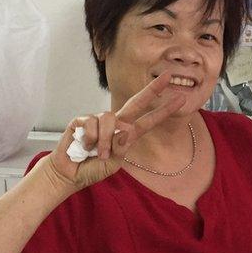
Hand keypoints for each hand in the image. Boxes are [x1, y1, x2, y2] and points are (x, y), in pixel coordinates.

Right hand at [42, 72, 184, 192]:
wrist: (71, 175)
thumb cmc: (93, 168)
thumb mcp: (114, 163)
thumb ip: (122, 148)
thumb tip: (126, 129)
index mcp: (126, 134)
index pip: (148, 120)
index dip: (163, 110)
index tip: (180, 99)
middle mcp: (115, 123)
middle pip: (136, 102)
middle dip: (152, 90)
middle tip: (167, 77)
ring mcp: (98, 119)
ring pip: (110, 119)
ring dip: (105, 140)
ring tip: (98, 153)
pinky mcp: (81, 120)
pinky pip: (91, 123)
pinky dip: (89, 139)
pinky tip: (84, 146)